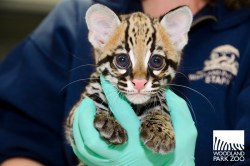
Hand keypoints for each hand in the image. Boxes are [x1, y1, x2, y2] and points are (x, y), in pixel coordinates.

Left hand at [72, 75, 196, 165]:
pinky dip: (79, 141)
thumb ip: (179, 110)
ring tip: (81, 112)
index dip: (110, 91)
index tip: (103, 79)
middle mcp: (124, 149)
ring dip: (79, 125)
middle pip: (96, 129)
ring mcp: (113, 161)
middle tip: (86, 100)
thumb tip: (168, 91)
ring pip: (86, 144)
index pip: (121, 109)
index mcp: (140, 135)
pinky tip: (81, 130)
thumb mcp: (187, 132)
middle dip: (87, 112)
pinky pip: (85, 156)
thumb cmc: (180, 157)